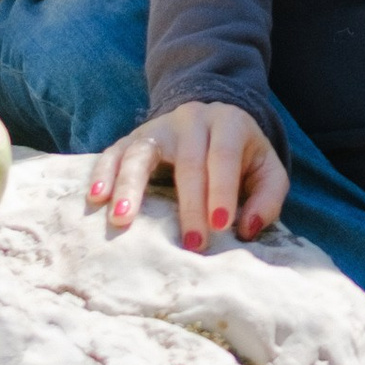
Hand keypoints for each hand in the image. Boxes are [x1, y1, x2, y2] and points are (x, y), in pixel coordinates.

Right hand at [86, 105, 289, 253]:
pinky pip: (113, 154)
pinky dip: (103, 175)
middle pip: (187, 161)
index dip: (222, 190)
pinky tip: (96, 198)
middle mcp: (191, 119)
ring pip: (140, 153)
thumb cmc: (242, 156)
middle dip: (189, 205)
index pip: (223, 156)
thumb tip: (246, 228)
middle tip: (191, 244)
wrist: (212, 122)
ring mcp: (157, 128)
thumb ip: (268, 197)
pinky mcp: (132, 139)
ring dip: (130, 187)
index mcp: (228, 123)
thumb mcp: (267, 169)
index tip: (220, 225)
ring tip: (122, 220)